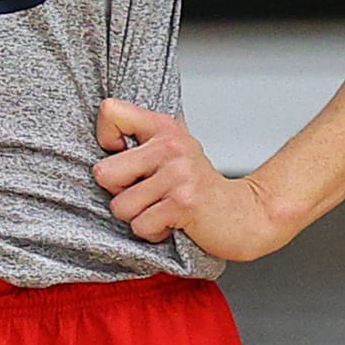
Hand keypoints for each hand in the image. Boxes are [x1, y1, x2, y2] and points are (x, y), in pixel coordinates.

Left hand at [92, 98, 291, 261]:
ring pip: (120, 206)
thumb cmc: (199, 187)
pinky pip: (141, 226)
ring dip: (138, 218)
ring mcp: (178, 174)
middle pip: (103, 172)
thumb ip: (137, 144)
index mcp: (162, 127)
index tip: (124, 154)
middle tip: (148, 195)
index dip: (106, 138)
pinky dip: (153, 233)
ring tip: (163, 210)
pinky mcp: (183, 203)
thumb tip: (98, 150)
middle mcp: (170, 145)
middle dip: (119, 194)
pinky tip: (173, 224)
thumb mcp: (170, 153)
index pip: (109, 111)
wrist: (246, 214)